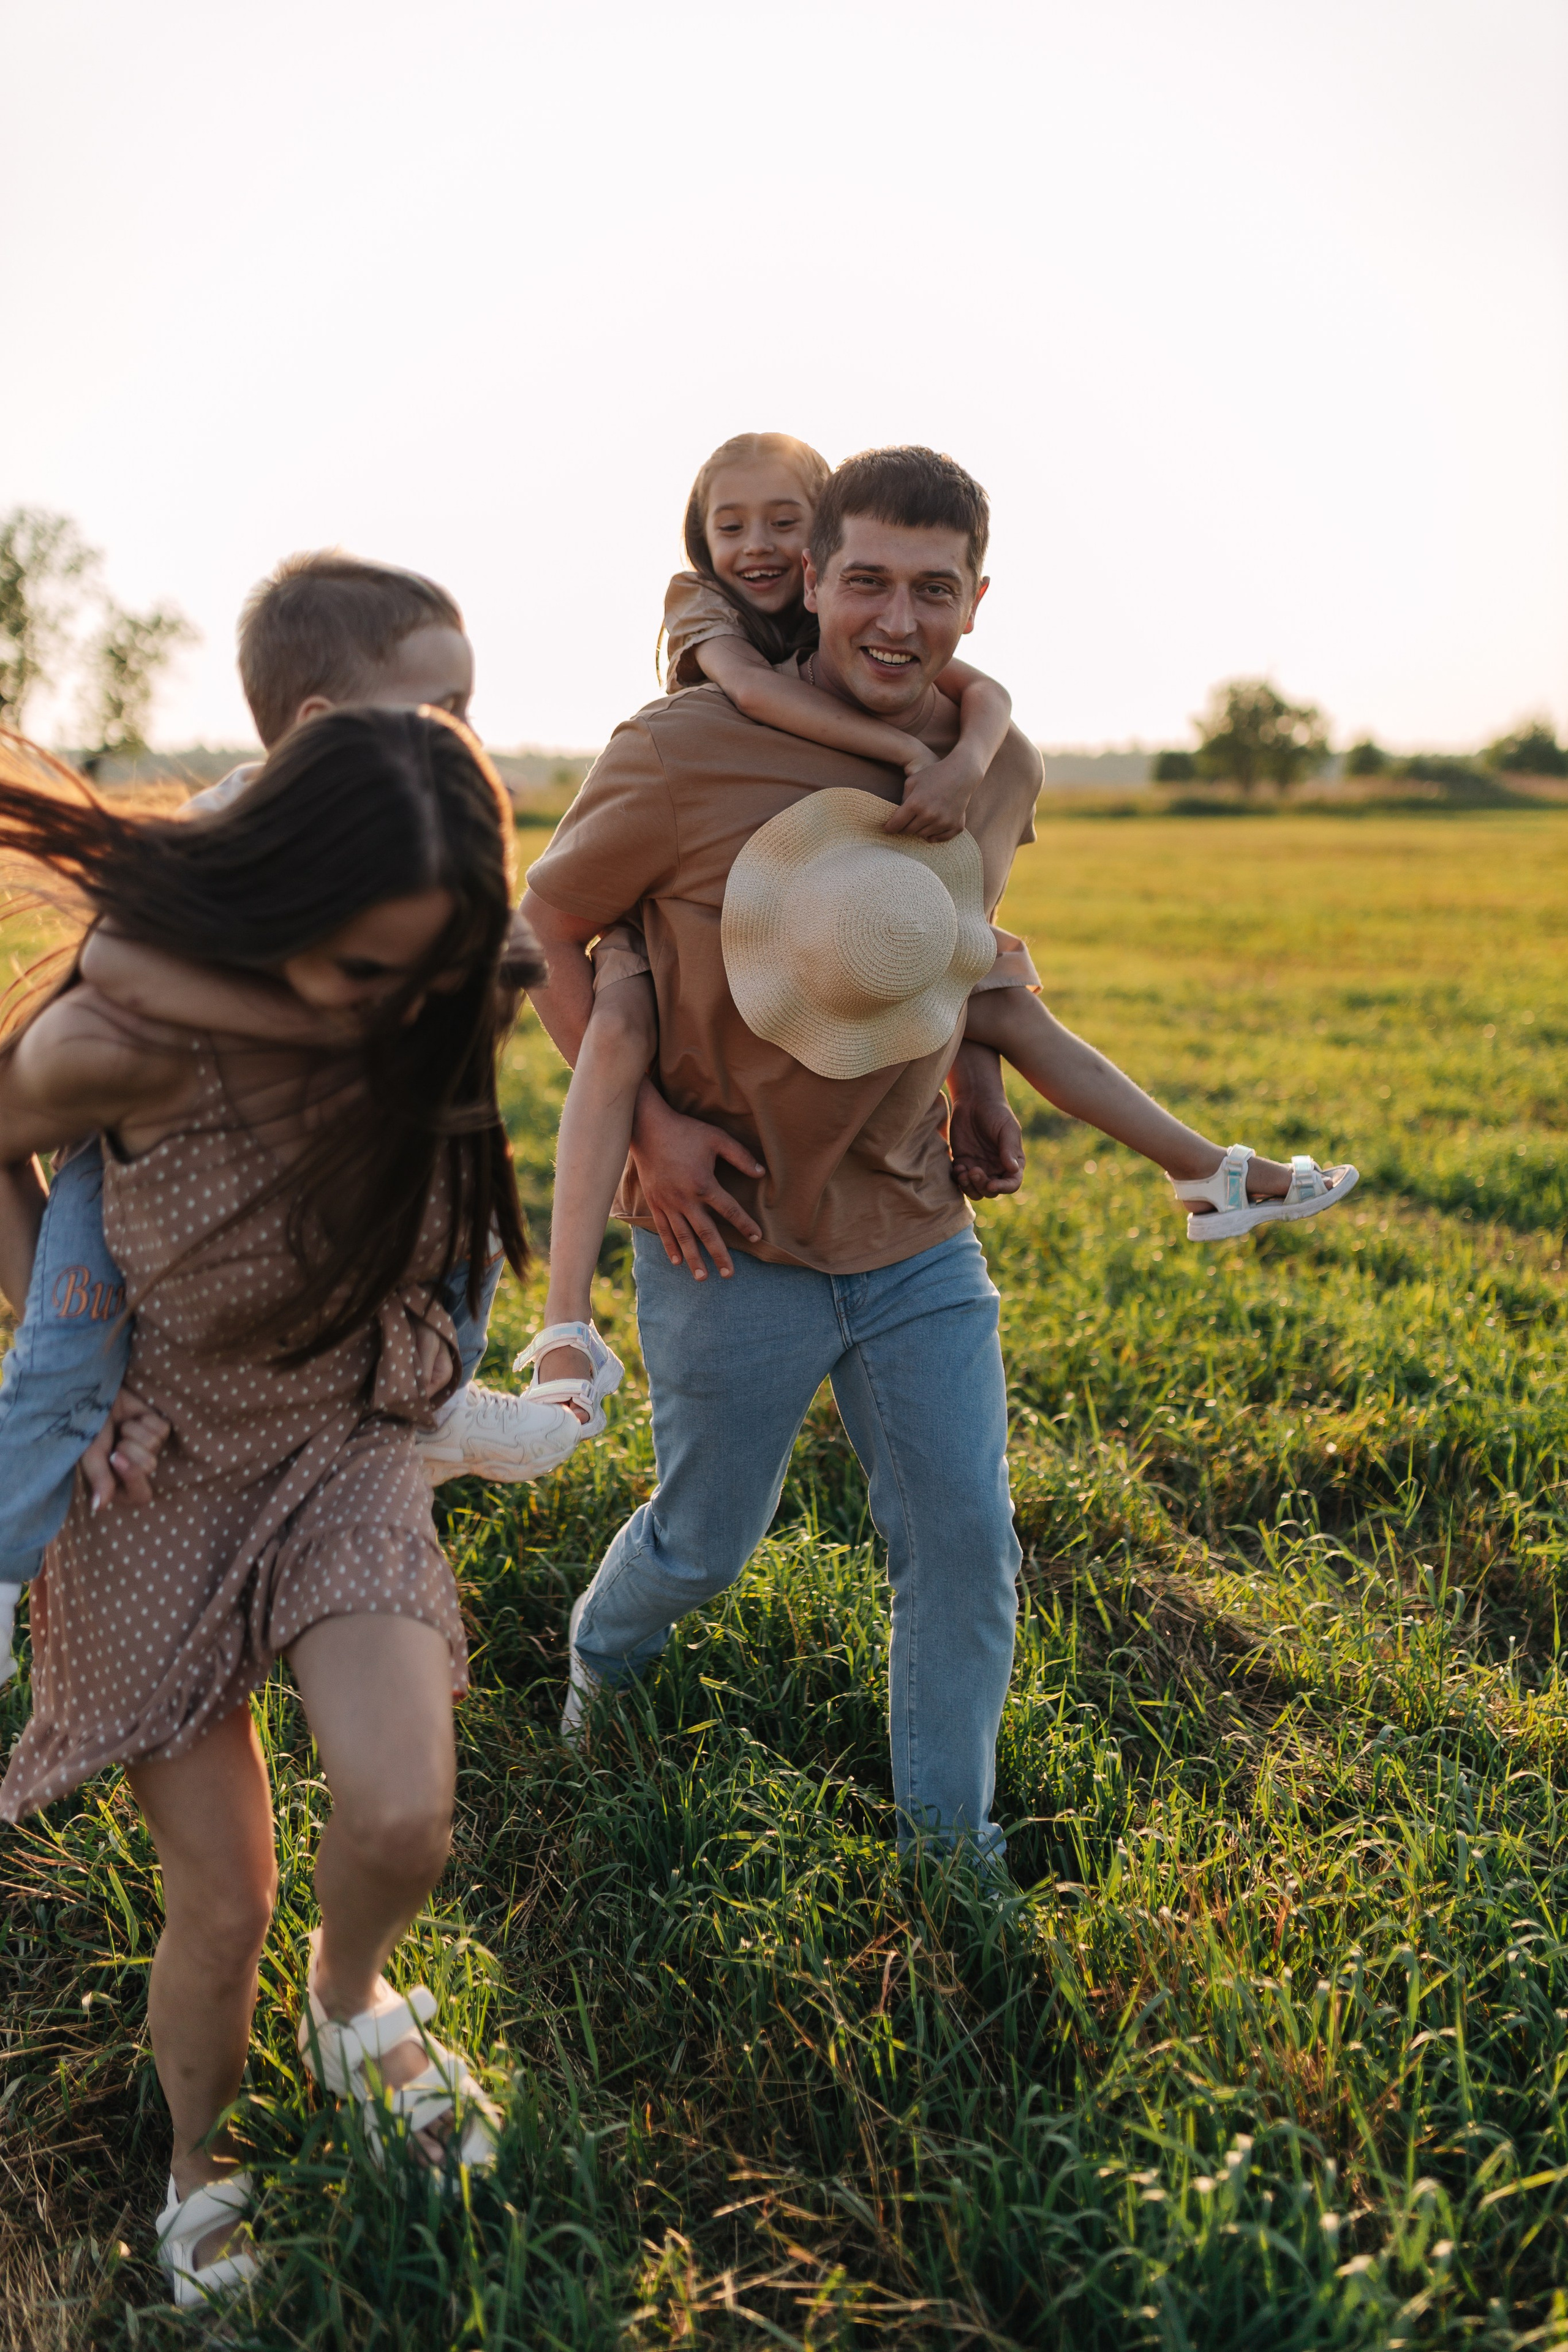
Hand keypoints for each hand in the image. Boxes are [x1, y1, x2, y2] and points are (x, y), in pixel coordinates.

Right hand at [79, 1384, 170, 1510]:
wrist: (94, 1397)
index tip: (115, 1458)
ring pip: (154, 1446)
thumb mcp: (90, 1454)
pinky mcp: (159, 1429)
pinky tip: (132, 1417)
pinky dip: (144, 1421)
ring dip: (133, 1432)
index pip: (141, 1496)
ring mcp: (149, 1449)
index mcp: (119, 1483)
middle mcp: (137, 1469)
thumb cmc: (88, 1429)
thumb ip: (99, 1479)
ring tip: (120, 1427)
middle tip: (115, 1440)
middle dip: (129, 1449)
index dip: (133, 1477)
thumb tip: (97, 1508)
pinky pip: (162, 1430)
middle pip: (149, 1467)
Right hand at [629, 1086, 764, 1279]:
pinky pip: (663, 1229)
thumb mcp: (717, 1138)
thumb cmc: (686, 1131)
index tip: (757, 1237)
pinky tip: (677, 1262)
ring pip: (683, 1237)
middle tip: (729, 1274)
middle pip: (706, 1232)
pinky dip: (670, 1246)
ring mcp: (668, 1203)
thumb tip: (762, 1173)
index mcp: (703, 1184)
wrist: (647, 1128)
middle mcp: (685, 1199)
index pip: (729, 1210)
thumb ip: (740, 1156)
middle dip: (719, 1254)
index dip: (745, 1224)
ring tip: (702, 1278)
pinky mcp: (654, 1203)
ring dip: (693, 1258)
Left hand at [883, 749, 982, 843]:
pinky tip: (931, 828)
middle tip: (903, 824)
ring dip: (919, 829)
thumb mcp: (912, 782)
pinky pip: (939, 838)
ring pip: (923, 835)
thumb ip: (903, 799)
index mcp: (915, 804)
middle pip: (908, 831)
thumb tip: (898, 817)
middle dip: (903, 828)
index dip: (889, 828)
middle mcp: (929, 815)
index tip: (887, 829)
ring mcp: (943, 822)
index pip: (896, 824)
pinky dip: (934, 835)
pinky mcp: (955, 825)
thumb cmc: (934, 775)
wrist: (962, 774)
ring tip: (920, 820)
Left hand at [947, 1043, 1024, 1197]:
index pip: (1012, 1184)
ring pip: (975, 1190)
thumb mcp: (1007, 1129)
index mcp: (1012, 1163)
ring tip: (963, 1172)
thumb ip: (1009, 1149)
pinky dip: (958, 1179)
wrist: (974, 1100)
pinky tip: (957, 1166)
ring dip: (969, 1187)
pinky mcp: (963, 1163)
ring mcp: (979, 1167)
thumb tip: (1013, 1170)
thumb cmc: (996, 1113)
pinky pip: (960, 1180)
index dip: (1003, 1188)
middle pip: (991, 1191)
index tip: (991, 1184)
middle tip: (974, 1171)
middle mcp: (996, 1169)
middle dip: (982, 1185)